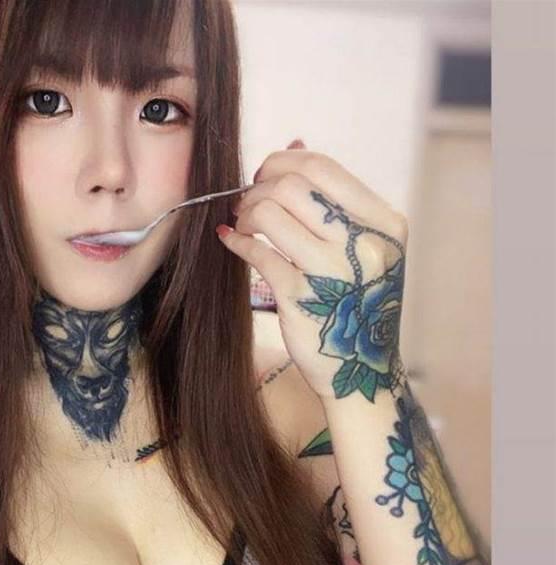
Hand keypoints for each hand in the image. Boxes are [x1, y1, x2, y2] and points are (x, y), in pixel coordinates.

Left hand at [217, 140, 408, 403]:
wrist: (362, 369)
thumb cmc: (357, 302)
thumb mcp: (363, 249)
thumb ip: (333, 202)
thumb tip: (293, 145)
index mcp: (383, 223)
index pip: (323, 168)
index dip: (282, 163)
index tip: (264, 176)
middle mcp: (362, 244)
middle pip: (293, 186)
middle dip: (258, 188)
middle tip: (246, 204)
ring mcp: (332, 272)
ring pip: (270, 213)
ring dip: (245, 213)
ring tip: (241, 224)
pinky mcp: (300, 299)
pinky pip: (256, 253)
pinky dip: (236, 242)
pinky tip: (231, 240)